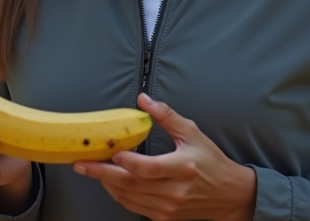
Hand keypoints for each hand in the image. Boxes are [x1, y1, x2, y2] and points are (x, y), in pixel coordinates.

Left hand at [73, 94, 256, 220]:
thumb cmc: (210, 161)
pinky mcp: (164, 217)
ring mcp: (168, 208)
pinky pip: (135, 207)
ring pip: (129, 198)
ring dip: (107, 185)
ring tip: (91, 170)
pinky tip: (111, 183)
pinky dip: (120, 195)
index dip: (126, 162)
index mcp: (182, 168)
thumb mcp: (192, 133)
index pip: (148, 168)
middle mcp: (174, 191)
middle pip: (131, 185)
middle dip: (102, 174)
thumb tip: (143, 100)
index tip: (111, 152)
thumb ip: (166, 116)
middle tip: (81, 165)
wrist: (228, 194)